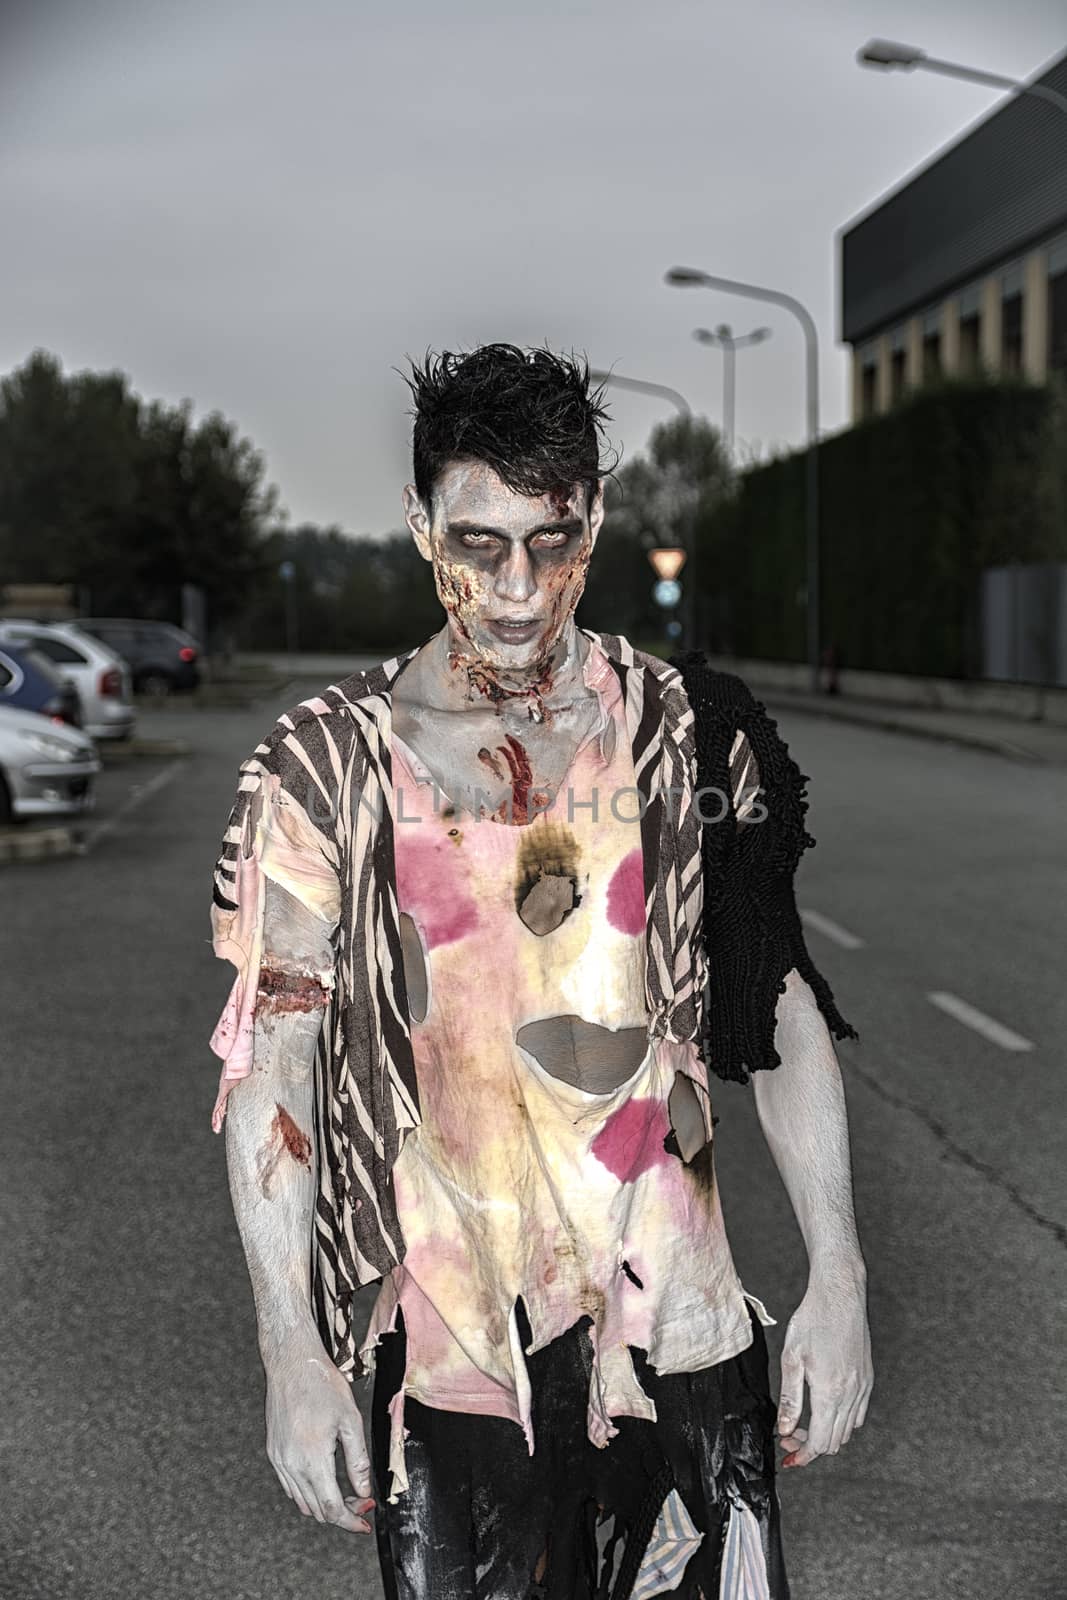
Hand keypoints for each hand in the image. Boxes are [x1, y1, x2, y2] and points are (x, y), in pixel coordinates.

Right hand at [264, 1328, 375, 1532]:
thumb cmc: (322, 1384)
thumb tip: (363, 1491)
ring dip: (324, 1504)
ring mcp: (279, 1460)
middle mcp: (291, 1464)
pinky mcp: (274, 1453)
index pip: (331, 1507)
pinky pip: (290, 1486)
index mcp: (312, 1458)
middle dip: (341, 1512)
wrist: (292, 1363)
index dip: (350, 1520)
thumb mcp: (350, 1420)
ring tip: (345, 1493)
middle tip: (361, 1502)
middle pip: (317, 1509)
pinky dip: (307, 1492)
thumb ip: (358, 1460)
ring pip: (302, 1501)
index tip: (364, 1522)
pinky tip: (323, 1480)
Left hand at [776, 1270, 872, 1467]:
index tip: (789, 1458)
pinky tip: (825, 1408)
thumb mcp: (792, 1358)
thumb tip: (785, 1429)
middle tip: (788, 1437)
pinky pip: (858, 1414)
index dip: (803, 1455)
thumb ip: (789, 1399)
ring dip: (826, 1434)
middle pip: (834, 1442)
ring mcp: (863, 1388)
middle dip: (809, 1446)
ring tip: (803, 1422)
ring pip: (847, 1431)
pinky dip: (842, 1421)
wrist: (840, 1295)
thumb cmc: (813, 1320)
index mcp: (830, 1392)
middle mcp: (851, 1394)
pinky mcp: (868, 1379)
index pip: (819, 1442)